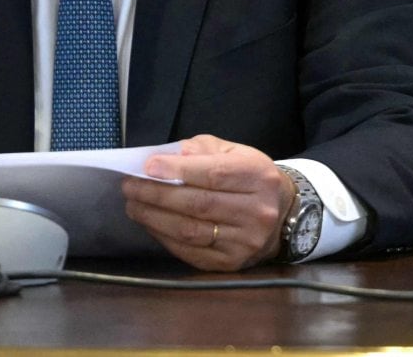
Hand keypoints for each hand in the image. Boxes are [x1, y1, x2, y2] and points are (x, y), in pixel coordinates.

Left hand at [122, 134, 293, 270]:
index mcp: (259, 177)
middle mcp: (256, 211)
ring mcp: (244, 241)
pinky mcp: (231, 262)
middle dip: (157, 195)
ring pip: (190, 230)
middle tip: (130, 187)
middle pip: (198, 203)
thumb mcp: (235, 153)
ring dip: (154, 218)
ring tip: (133, 206)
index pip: (214, 174)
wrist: (282, 215)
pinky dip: (164, 237)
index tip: (148, 167)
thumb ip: (202, 150)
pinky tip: (151, 224)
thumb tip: (168, 158)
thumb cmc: (251, 179)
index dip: (178, 171)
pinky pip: (190, 251)